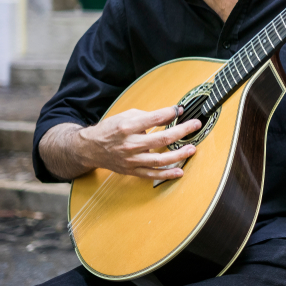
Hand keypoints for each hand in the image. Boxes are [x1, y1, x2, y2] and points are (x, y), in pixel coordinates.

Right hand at [77, 106, 200, 180]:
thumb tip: (172, 113)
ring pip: (159, 160)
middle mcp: (129, 144)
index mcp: (127, 127)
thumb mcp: (126, 116)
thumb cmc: (110, 130)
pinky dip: (166, 174)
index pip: (154, 119)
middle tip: (195, 125)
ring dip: (179, 154)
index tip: (181, 110)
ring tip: (192, 149)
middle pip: (161, 138)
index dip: (170, 113)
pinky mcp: (132, 170)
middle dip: (182, 131)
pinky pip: (152, 175)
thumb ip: (149, 115)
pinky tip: (179, 171)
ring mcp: (131, 160)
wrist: (89, 148)